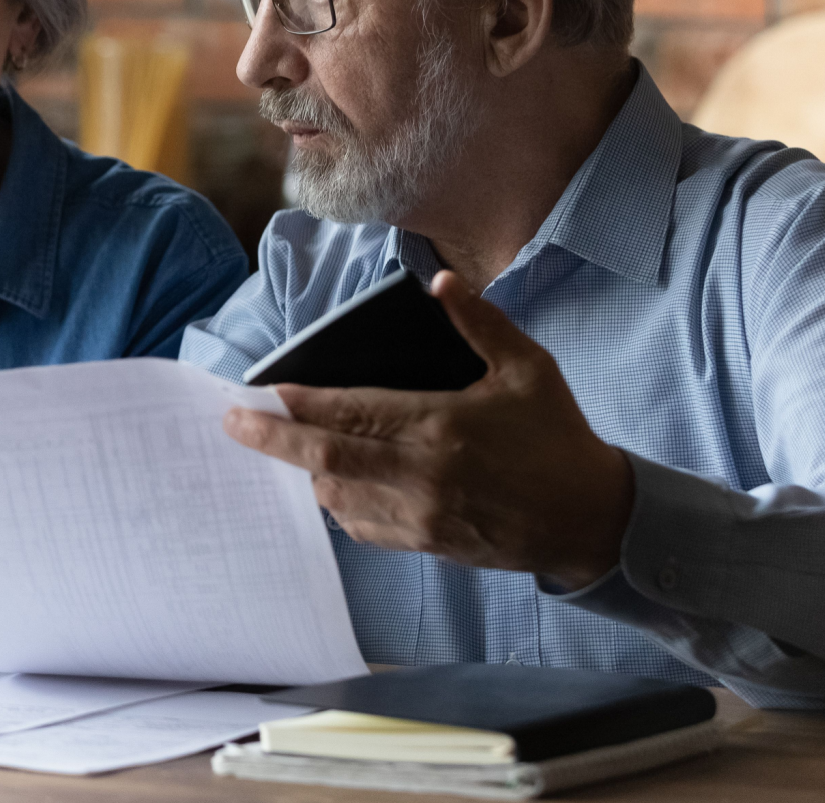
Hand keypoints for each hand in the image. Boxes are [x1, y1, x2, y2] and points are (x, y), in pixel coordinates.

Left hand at [223, 270, 634, 589]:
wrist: (593, 521)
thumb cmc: (558, 438)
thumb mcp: (528, 370)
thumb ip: (480, 323)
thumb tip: (442, 281)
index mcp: (440, 426)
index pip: (351, 414)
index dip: (300, 405)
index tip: (260, 393)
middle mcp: (422, 475)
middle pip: (325, 459)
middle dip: (271, 440)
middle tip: (231, 424)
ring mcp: (420, 516)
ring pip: (335, 497)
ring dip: (303, 472)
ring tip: (279, 447)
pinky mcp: (426, 544)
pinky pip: (361, 527)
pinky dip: (335, 504)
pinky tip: (326, 483)